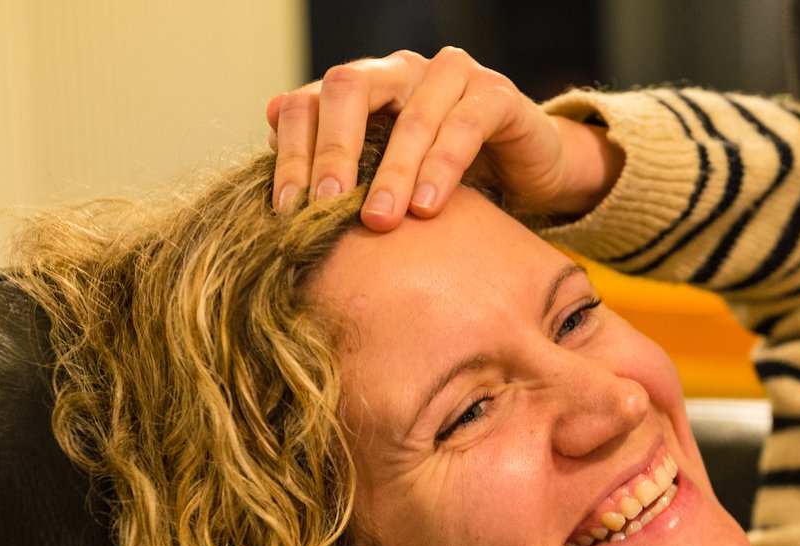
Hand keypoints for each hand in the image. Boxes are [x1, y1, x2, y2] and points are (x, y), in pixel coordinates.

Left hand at [267, 47, 622, 229]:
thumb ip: (338, 169)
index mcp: (363, 86)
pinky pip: (464, 125)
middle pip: (349, 88)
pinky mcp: (496, 94)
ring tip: (380, 221)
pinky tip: (427, 206)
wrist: (528, 173)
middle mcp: (401, 71)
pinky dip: (442, 167)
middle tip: (325, 205)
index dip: (291, 152)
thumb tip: (271, 155)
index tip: (287, 209)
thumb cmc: (448, 180)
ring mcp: (450, 74)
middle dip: (333, 150)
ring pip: (410, 115)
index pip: (309, 101)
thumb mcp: (386, 179)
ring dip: (392, 172)